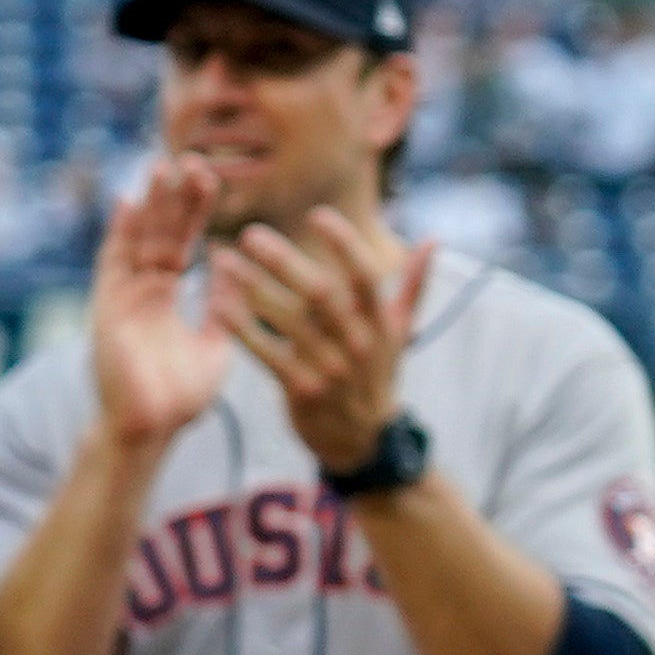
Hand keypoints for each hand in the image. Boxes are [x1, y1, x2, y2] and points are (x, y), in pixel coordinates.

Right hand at [85, 155, 238, 462]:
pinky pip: (113, 263)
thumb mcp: (214, 346)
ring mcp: (122, 296)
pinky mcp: (107, 308)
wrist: (150, 430)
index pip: (183, 244)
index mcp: (164, 298)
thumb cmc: (180, 397)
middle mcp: (141, 290)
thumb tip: (235, 269)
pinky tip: (130, 201)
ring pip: (139, 240)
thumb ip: (223, 308)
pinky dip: (121, 233)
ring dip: (151, 204)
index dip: (196, 212)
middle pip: (161, 233)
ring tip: (163, 165)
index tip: (212, 179)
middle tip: (194, 158)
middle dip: (176, 198)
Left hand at [211, 206, 424, 472]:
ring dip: (253, 288)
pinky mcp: (304, 391)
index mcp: (380, 323)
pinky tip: (221, 306)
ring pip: (290, 322)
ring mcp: (331, 369)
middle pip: (321, 294)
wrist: (363, 440)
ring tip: (223, 261)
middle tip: (251, 235)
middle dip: (284, 261)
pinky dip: (245, 330)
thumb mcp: (401, 332)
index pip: (365, 276)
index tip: (317, 215)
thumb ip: (414, 284)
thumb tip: (432, 240)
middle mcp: (358, 344)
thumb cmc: (376, 374)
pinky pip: (269, 355)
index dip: (344, 245)